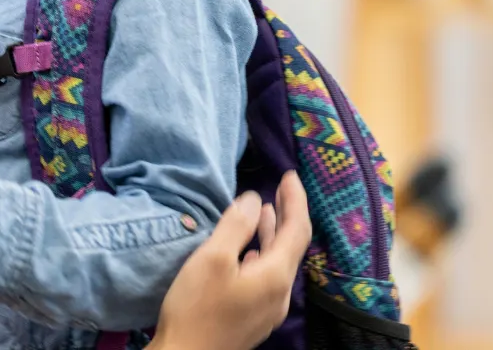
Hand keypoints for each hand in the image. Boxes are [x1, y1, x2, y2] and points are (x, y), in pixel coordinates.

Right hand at [152, 172, 310, 349]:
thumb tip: (253, 200)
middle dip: (286, 214)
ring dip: (273, 235)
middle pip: (291, 246)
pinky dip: (263, 254)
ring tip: (264, 212)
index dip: (295, 199)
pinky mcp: (254, 317)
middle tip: (280, 188)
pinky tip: (249, 251)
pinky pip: (268, 277)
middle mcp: (280, 293)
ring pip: (278, 262)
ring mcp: (269, 308)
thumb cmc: (196, 307)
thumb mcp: (211, 259)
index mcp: (275, 275)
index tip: (289, 175)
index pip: (297, 229)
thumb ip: (235, 227)